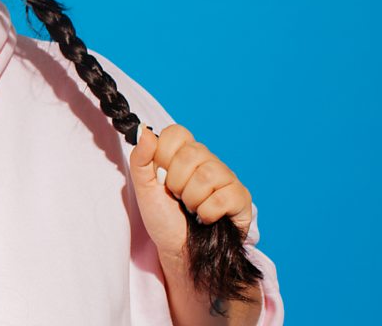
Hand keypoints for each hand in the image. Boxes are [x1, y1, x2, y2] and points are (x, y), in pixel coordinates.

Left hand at [128, 124, 251, 257]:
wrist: (179, 251)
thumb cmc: (163, 218)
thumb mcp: (144, 189)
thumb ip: (140, 159)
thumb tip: (144, 131)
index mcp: (184, 153)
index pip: (176, 133)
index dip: (164, 155)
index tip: (161, 176)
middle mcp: (208, 161)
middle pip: (192, 153)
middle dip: (176, 182)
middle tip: (177, 196)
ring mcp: (227, 178)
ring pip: (207, 176)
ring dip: (192, 200)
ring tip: (191, 209)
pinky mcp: (241, 198)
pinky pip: (223, 197)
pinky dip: (208, 213)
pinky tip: (206, 218)